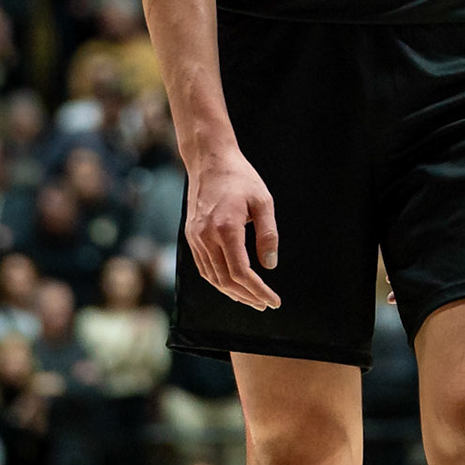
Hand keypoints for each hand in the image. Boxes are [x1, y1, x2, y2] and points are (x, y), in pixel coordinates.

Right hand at [184, 145, 280, 309]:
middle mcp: (206, 236)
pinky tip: (231, 284)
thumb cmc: (240, 177)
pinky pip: (203, 267)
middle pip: (225, 280)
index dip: (258, 290)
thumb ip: (268, 234)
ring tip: (251, 299)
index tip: (273, 300)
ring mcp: (195, 237)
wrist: (209, 159)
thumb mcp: (263, 201)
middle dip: (247, 297)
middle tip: (265, 304)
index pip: (241, 272)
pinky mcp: (190, 235)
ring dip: (232, 293)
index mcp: (225, 228)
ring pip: (212, 277)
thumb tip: (270, 265)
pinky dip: (217, 281)